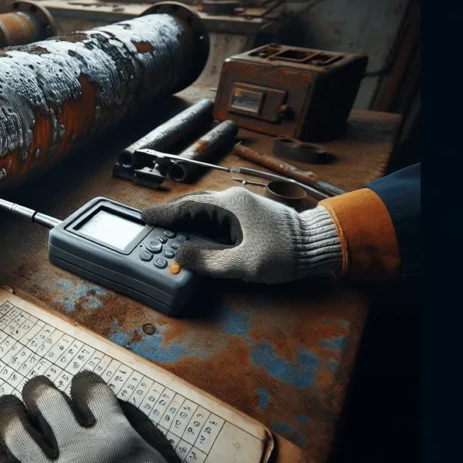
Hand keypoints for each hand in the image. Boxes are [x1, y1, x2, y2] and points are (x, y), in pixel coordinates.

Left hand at [0, 371, 201, 462]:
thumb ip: (146, 433)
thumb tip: (123, 408)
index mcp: (116, 437)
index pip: (92, 393)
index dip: (84, 383)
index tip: (79, 383)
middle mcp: (80, 453)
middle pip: (47, 404)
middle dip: (39, 390)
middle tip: (35, 388)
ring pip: (18, 435)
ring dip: (9, 415)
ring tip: (6, 407)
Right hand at [142, 187, 342, 282]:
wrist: (318, 244)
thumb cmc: (283, 253)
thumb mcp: (242, 263)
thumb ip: (208, 261)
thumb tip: (180, 255)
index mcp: (229, 204)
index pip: (186, 207)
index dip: (163, 215)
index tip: (144, 218)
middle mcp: (233, 199)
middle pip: (193, 204)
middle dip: (171, 215)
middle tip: (152, 224)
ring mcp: (243, 204)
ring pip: (205, 208)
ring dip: (186, 218)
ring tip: (169, 230)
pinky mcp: (250, 213)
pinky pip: (217, 213)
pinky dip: (201, 221)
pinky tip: (196, 232)